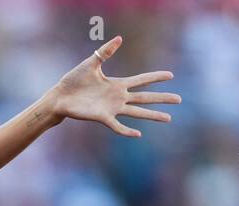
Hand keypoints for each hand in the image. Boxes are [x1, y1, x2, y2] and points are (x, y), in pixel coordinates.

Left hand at [50, 36, 179, 137]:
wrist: (60, 96)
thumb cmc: (74, 81)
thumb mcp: (91, 63)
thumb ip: (106, 52)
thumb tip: (120, 38)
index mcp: (117, 84)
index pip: (141, 80)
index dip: (155, 77)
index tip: (171, 76)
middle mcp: (118, 97)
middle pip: (145, 97)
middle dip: (162, 98)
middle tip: (179, 99)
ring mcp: (111, 108)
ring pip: (137, 112)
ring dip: (152, 115)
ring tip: (168, 118)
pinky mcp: (102, 117)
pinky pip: (117, 126)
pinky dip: (127, 130)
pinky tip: (138, 134)